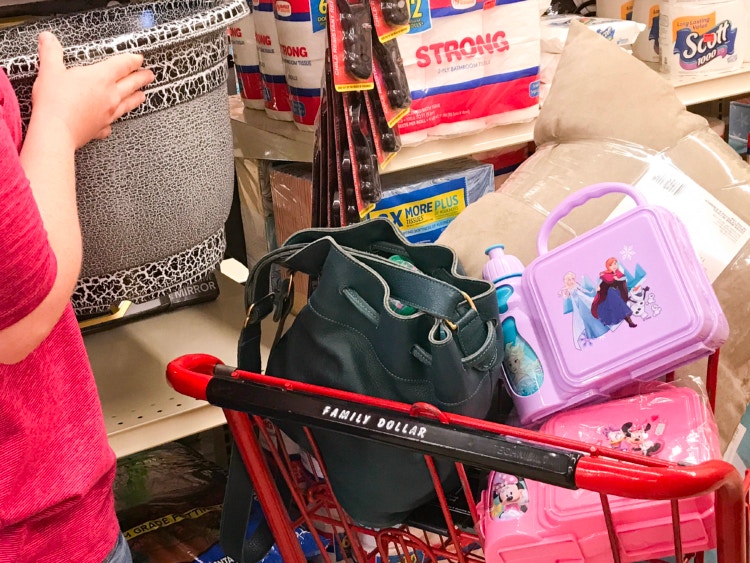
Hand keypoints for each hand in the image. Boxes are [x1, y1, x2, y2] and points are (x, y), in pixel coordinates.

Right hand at [30, 31, 154, 148]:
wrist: (55, 132)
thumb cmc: (54, 102)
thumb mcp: (50, 70)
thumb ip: (51, 52)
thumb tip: (48, 39)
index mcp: (101, 78)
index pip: (123, 65)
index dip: (133, 60)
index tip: (139, 59)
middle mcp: (110, 96)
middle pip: (131, 84)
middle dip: (142, 78)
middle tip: (149, 75)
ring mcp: (108, 113)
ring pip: (128, 104)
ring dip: (136, 98)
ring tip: (142, 96)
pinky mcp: (101, 128)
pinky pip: (112, 124)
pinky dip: (114, 121)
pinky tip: (113, 122)